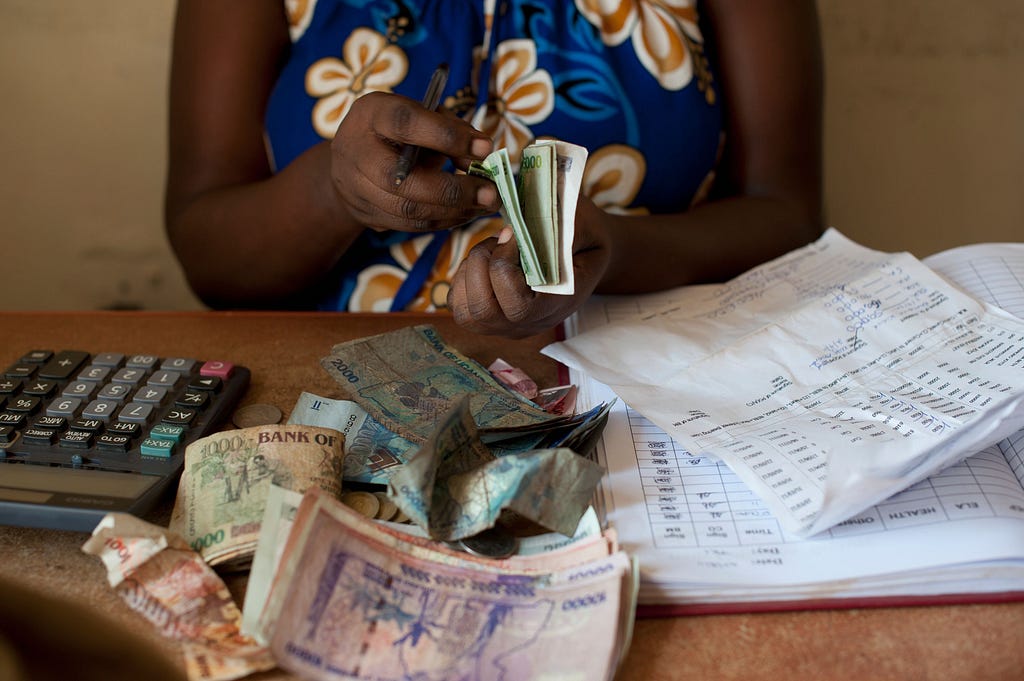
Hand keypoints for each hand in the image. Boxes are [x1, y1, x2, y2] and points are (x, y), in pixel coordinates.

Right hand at [329, 92, 498, 233]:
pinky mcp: (368, 215)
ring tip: (485, 206)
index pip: (406, 124)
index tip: (485, 147)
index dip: (447, 136)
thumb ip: (452, 128)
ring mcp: (357, 189)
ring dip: (454, 211)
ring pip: (408, 210)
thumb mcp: (421, 114)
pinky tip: (466, 213)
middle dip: (454, 191)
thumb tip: (482, 156)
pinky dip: (444, 221)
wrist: (351, 160)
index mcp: (371, 115)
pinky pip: (410, 225)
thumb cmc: (397, 131)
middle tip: (491, 194)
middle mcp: (356, 152)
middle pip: (403, 180)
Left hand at [447, 197, 611, 337]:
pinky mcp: (490, 318)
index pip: (517, 307)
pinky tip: (484, 261)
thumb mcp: (582, 224)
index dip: (503, 268)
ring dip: (470, 272)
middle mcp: (530, 324)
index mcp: (557, 306)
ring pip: (466, 313)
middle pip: (483, 311)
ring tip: (491, 250)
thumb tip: (516, 235)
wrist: (585, 249)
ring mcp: (508, 325)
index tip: (514, 235)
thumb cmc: (583, 233)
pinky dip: (463, 279)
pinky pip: (459, 306)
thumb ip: (557, 231)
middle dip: (480, 265)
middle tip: (498, 239)